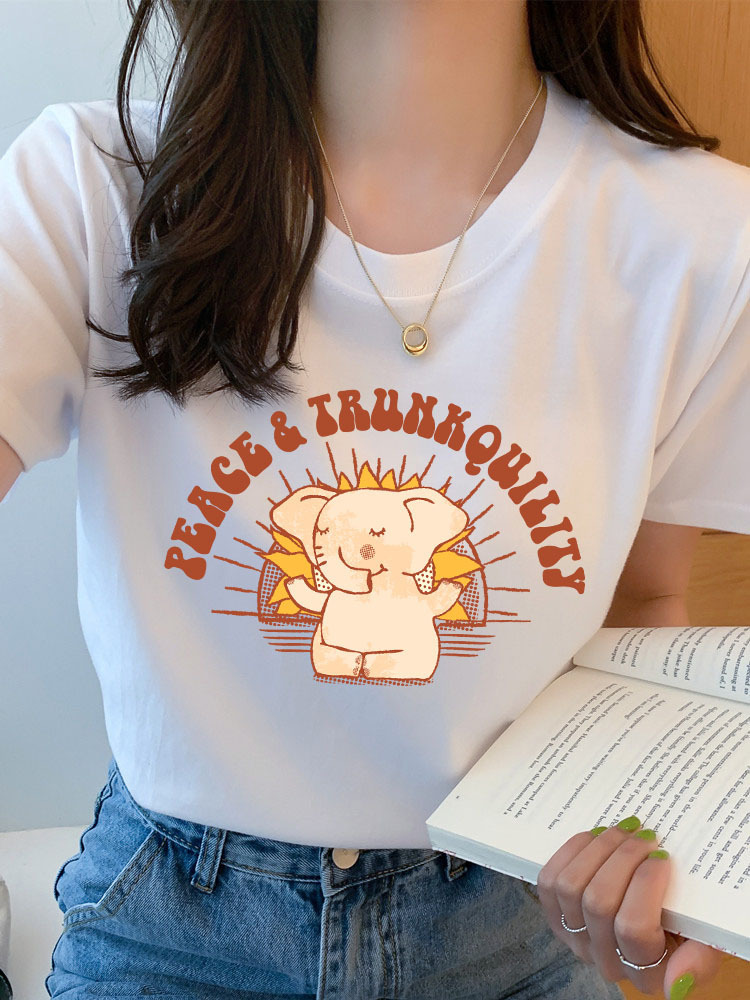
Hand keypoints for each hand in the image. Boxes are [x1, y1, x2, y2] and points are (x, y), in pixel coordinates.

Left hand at [536, 817, 722, 997]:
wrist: (655, 917)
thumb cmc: (683, 927)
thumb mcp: (705, 943)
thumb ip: (700, 960)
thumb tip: (678, 979)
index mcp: (645, 972)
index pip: (634, 928)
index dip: (646, 884)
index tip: (662, 856)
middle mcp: (605, 959)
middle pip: (599, 902)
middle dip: (622, 857)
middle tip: (644, 835)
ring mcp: (575, 937)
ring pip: (571, 887)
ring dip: (597, 849)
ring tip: (621, 831)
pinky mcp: (555, 914)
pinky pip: (549, 881)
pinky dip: (570, 852)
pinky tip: (594, 838)